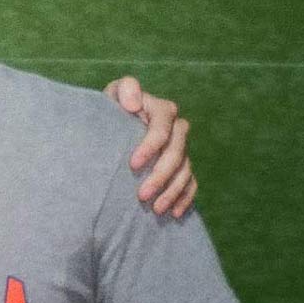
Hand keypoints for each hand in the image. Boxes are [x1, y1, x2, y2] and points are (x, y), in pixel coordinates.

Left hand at [105, 76, 196, 217]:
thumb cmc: (112, 109)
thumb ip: (125, 89)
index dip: (151, 145)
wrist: (114, 126)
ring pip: (185, 170)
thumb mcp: (113, 94)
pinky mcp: (182, 166)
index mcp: (161, 110)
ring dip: (172, 191)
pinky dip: (185, 198)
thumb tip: (135, 104)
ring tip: (155, 209)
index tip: (132, 164)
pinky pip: (191, 183)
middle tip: (141, 195)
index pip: (162, 127)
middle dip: (160, 175)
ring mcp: (181, 148)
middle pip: (177, 152)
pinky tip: (174, 213)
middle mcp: (176, 129)